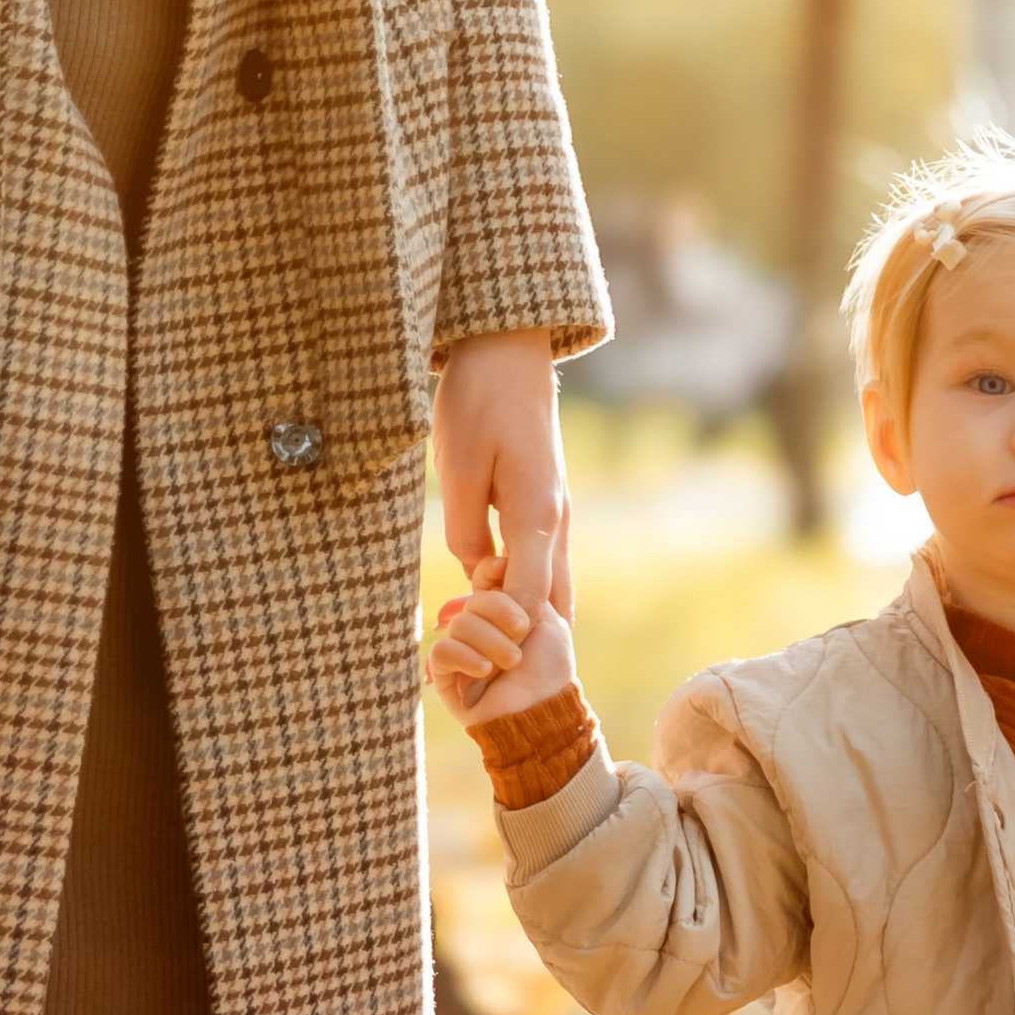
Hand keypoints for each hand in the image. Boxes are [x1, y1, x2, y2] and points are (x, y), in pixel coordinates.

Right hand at [426, 554, 581, 721]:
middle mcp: (478, 625)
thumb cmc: (550, 666)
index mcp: (501, 608)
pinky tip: (485, 671)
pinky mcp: (445, 672)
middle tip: (522, 633)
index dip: (491, 572)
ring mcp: (460, 647)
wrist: (543, 707)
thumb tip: (495, 560)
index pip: (483, 576)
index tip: (504, 571)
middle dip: (501, 612)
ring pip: (461, 624)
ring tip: (511, 663)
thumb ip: (523, 585)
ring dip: (491, 642)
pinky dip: (466, 657)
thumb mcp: (547, 617)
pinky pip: (442, 650)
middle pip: (474, 599)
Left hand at [431, 329, 569, 622]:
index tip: (474, 646)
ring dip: (526, 614)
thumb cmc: (478, 402)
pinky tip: (494, 599)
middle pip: (553, 603)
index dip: (504, 632)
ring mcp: (557, 513)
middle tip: (489, 663)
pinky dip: (526, 589)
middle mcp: (557, 522)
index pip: (528, 600)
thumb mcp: (457, 469)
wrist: (508, 351)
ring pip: (553, 585)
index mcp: (537, 518)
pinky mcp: (546, 504)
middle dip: (524, 635)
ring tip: (488, 640)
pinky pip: (543, 562)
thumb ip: (465, 531)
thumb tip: (476, 573)